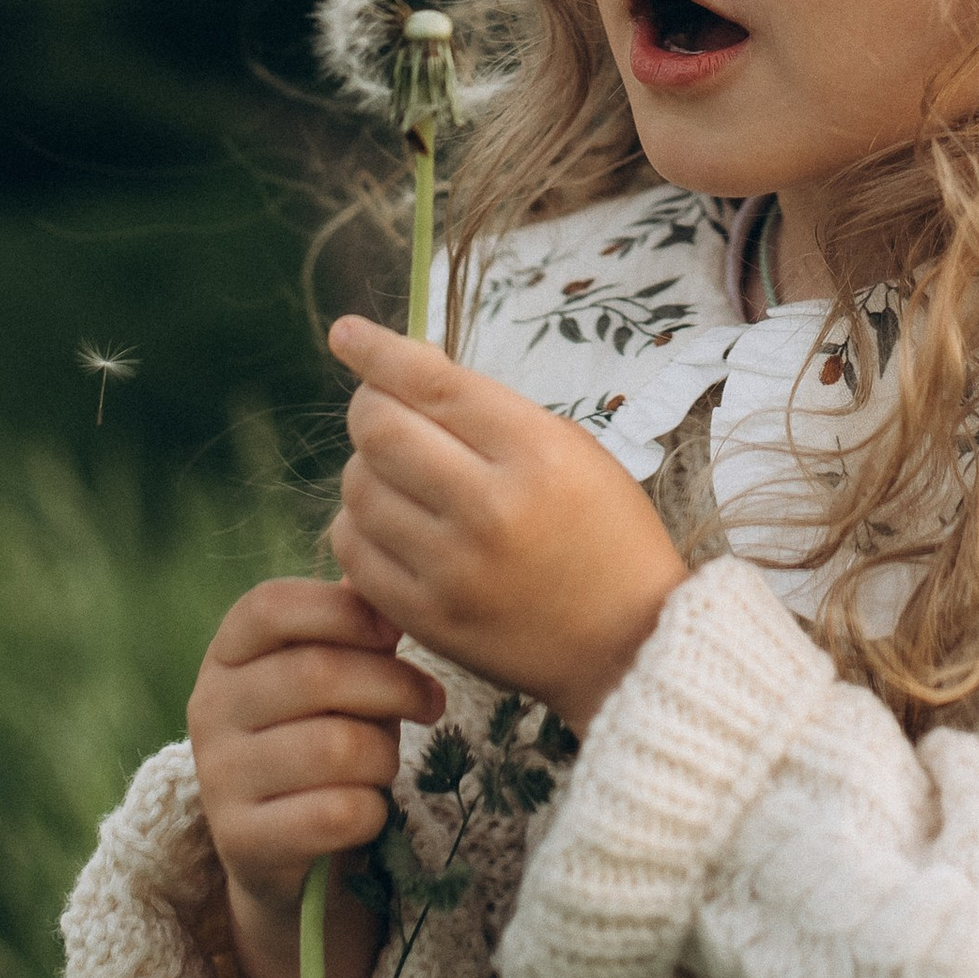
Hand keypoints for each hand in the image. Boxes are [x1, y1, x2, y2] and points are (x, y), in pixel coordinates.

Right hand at [187, 575, 446, 977]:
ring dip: (385, 756)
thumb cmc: (325, 735)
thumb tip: (385, 584)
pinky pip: (336, 813)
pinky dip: (372, 811)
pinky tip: (367, 811)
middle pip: (317, 675)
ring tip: (386, 761)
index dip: (343, 611)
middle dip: (394, 686)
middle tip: (431, 701)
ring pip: (336, 748)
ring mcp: (218, 778)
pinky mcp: (242, 842)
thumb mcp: (334, 673)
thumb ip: (352, 627)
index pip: (271, 606)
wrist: (291, 849)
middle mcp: (209, 710)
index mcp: (227, 654)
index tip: (394, 632)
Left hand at [328, 317, 688, 729]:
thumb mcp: (573, 451)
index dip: (379, 352)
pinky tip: (387, 522)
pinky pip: (353, 551)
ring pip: (358, 488)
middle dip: (369, 406)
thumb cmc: (608, 535)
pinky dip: (359, 525)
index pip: (433, 385)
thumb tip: (405, 370)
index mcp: (537, 456)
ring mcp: (453, 570)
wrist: (631, 644)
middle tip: (381, 409)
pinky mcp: (428, 618)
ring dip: (366, 468)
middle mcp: (490, 510)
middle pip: (380, 431)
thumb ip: (490, 411)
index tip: (346, 333)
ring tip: (399, 474)